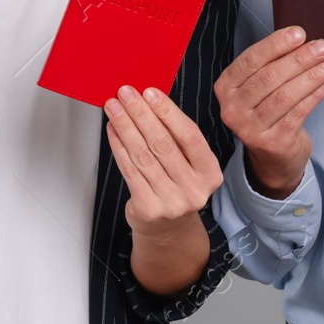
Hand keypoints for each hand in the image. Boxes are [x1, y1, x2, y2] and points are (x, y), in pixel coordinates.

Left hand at [104, 86, 222, 241]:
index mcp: (210, 173)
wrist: (168, 230)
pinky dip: (119, 147)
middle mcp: (194, 189)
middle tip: (126, 94)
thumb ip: (176, 138)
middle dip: (141, 115)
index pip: (190, 136)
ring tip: (114, 107)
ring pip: (143, 156)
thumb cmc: (177, 187)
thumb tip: (149, 101)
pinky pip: (130, 171)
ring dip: (125, 127)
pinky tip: (113, 130)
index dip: (168, 113)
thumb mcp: (189, 165)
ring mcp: (171, 202)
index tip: (150, 93)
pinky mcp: (148, 209)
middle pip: (163, 144)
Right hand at [215, 26, 323, 198]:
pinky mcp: (272, 142)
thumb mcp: (259, 88)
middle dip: (299, 59)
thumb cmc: (267, 113)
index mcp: (226, 87)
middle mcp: (233, 108)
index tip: (299, 33)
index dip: (276, 45)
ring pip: (285, 95)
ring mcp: (251, 128)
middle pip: (269, 77)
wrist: (271, 158)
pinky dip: (316, 94)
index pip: (251, 60)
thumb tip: (303, 41)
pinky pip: (298, 113)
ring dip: (312, 76)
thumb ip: (272, 64)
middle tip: (322, 47)